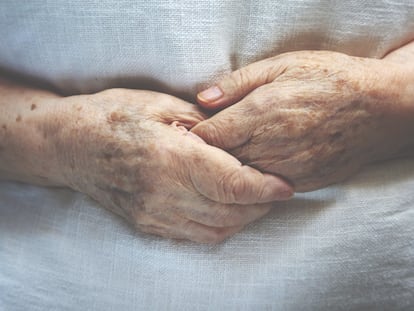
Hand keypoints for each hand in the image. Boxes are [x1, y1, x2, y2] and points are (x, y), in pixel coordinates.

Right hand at [52, 89, 291, 242]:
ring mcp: (155, 215)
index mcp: (170, 158)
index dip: (265, 188)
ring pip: (217, 229)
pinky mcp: (148, 225)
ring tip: (256, 199)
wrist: (71, 146)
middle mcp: (164, 194)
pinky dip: (221, 226)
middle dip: (261, 204)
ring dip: (244, 218)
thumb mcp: (161, 105)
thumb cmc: (114, 117)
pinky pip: (196, 236)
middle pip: (230, 212)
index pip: (231, 184)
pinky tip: (228, 210)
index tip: (286, 186)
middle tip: (275, 188)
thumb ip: (204, 123)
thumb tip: (236, 135)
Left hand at [192, 50, 413, 190]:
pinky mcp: (300, 183)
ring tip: (222, 158)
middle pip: (219, 162)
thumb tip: (202, 100)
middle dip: (205, 157)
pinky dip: (251, 181)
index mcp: (261, 113)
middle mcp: (270, 145)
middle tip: (197, 149)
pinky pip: (263, 189)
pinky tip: (251, 168)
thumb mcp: (282, 65)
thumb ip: (238, 84)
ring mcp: (285, 168)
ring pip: (239, 179)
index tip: (184, 135)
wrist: (377, 109)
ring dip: (226, 170)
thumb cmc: (328, 80)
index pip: (208, 137)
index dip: (192, 138)